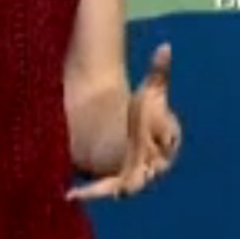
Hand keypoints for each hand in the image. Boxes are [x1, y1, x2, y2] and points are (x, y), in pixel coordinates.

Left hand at [67, 43, 181, 200]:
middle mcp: (153, 163)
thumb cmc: (139, 111)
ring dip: (114, 187)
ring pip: (127, 184)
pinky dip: (89, 192)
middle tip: (128, 158)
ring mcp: (133, 176)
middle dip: (140, 165)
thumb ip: (159, 72)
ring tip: (101, 188)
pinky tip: (71, 192)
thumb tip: (165, 46)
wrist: (119, 131)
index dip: (159, 133)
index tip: (145, 122)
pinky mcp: (112, 183)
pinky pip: (103, 190)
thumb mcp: (150, 91)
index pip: (168, 140)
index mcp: (168, 142)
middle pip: (149, 167)